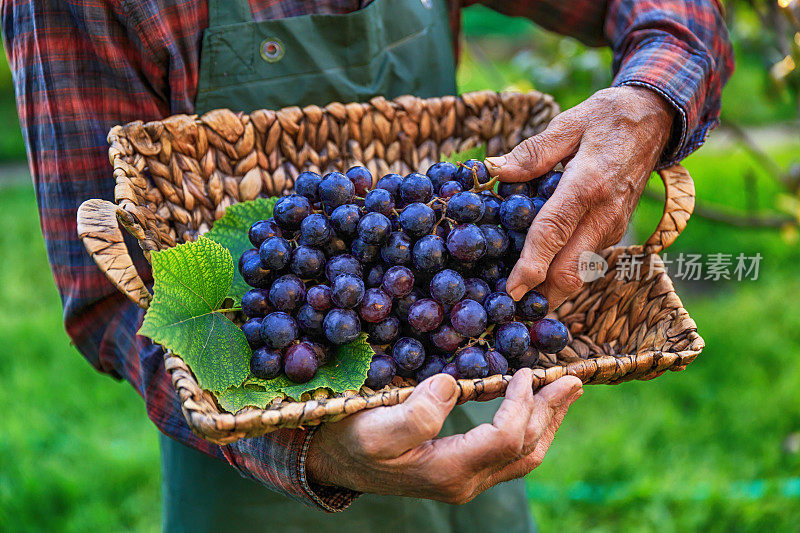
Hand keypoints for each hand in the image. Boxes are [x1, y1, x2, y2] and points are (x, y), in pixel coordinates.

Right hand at [306, 370, 581, 503]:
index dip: (522, 404)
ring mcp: (466, 480)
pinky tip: (533, 408)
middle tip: (573, 379)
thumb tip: (454, 385)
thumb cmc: (352, 439)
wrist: (336, 462)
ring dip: (547, 421)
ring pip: (523, 455)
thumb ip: (415, 412)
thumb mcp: (376, 426)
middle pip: (526, 450)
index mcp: (449, 470)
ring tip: (565, 392)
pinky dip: (530, 428)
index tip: (526, 370)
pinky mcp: (462, 471)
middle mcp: (465, 481)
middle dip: (552, 412)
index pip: (506, 438)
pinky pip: (510, 454)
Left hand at [485, 86, 674, 306]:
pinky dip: (561, 274)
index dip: (531, 265)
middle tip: (506, 307)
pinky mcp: (613, 232)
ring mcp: (612, 227)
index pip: (554, 232)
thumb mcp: (569, 122)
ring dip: (549, 290)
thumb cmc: (608, 118)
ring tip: (516, 299)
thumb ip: (532, 152)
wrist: (655, 120)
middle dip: (539, 295)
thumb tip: (495, 171)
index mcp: (588, 184)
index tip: (511, 289)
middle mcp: (604, 214)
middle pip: (571, 270)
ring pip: (580, 273)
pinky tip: (536, 274)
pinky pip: (584, 262)